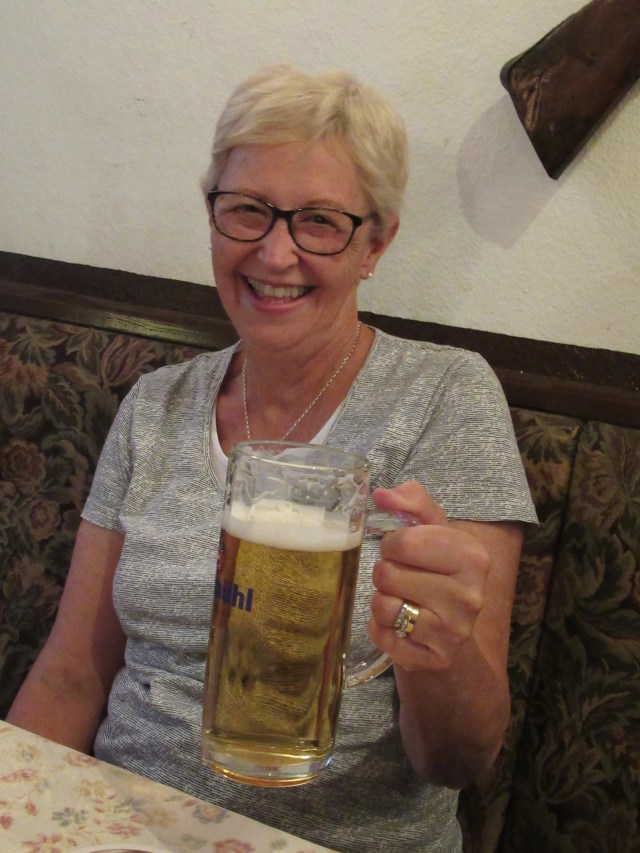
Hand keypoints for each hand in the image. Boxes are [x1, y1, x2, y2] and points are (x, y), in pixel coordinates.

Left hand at [368, 481, 490, 671]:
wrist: (452, 628)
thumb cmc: (437, 569)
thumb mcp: (431, 530)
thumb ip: (410, 502)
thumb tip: (380, 494)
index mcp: (473, 556)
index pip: (402, 541)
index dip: (392, 544)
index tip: (402, 550)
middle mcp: (470, 596)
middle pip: (387, 574)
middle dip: (385, 572)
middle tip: (401, 577)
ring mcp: (455, 632)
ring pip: (383, 606)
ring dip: (381, 600)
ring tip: (401, 599)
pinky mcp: (435, 658)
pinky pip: (384, 636)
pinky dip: (381, 628)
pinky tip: (400, 624)